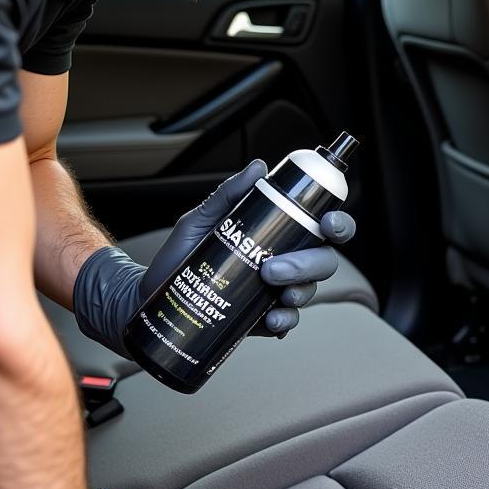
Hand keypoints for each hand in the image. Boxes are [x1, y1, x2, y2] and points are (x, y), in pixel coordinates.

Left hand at [73, 161, 355, 355]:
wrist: (151, 298)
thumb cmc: (178, 258)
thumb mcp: (199, 220)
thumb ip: (228, 195)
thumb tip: (257, 167)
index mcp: (278, 234)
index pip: (322, 227)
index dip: (337, 225)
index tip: (327, 225)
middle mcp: (286, 262)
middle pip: (323, 262)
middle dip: (308, 264)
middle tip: (272, 269)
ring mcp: (276, 293)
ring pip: (309, 291)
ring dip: (299, 292)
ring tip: (273, 294)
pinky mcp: (262, 320)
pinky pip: (287, 322)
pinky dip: (284, 321)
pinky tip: (271, 320)